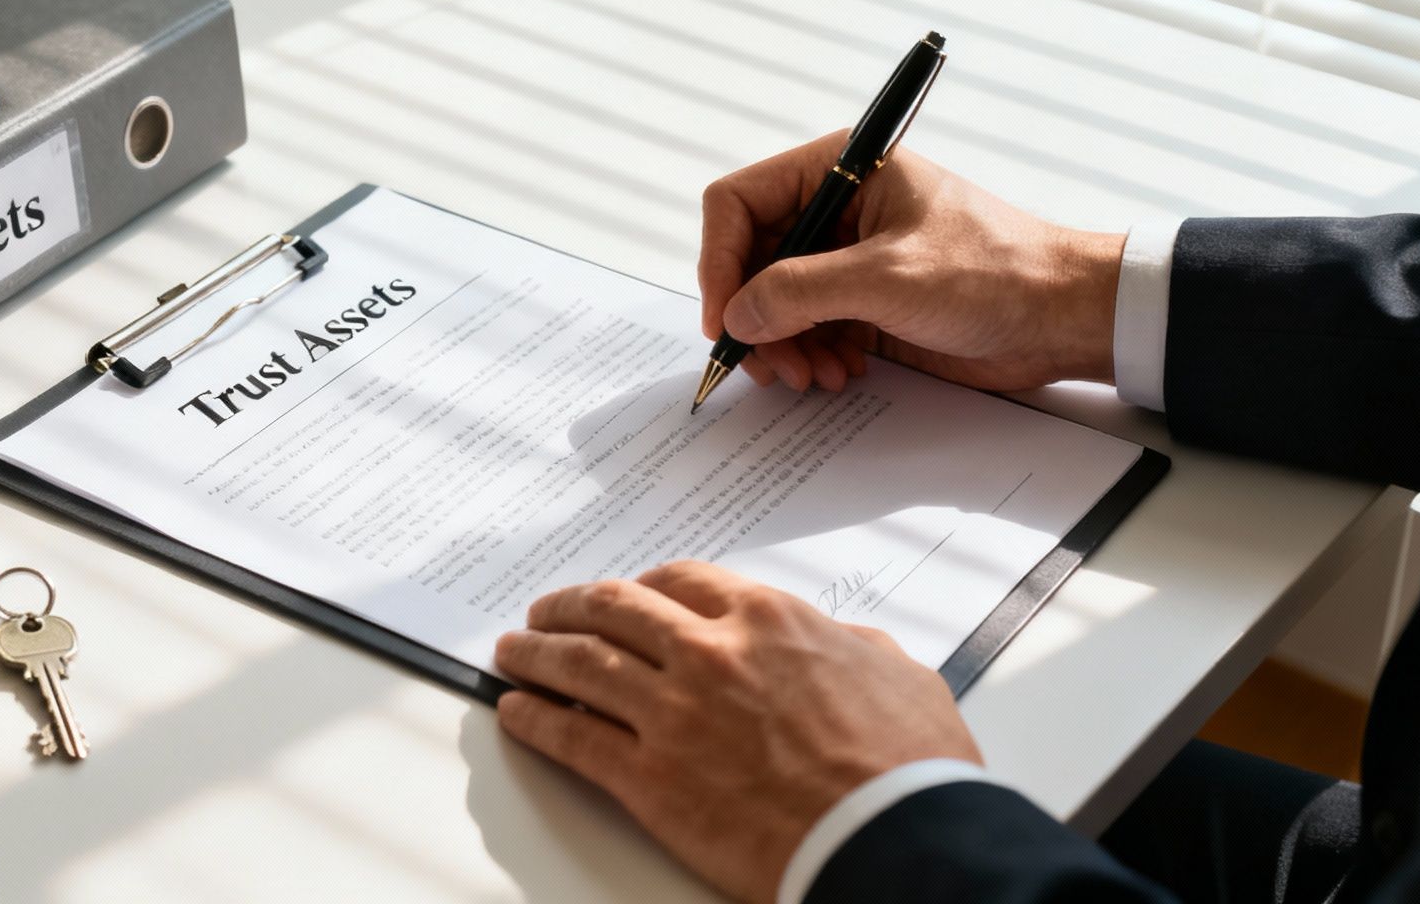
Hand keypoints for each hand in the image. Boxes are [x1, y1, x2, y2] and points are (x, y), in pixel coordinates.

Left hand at [494, 561, 979, 903]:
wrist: (890, 840)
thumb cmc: (907, 768)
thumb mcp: (896, 674)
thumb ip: (851, 645)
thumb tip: (839, 640)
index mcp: (767, 620)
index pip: (681, 580)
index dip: (641, 586)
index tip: (624, 595)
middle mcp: (709, 653)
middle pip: (614, 611)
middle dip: (569, 607)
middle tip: (544, 613)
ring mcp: (672, 714)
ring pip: (579, 666)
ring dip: (535, 655)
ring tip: (512, 653)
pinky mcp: (649, 780)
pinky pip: (572, 739)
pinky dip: (535, 721)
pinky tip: (516, 714)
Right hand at [698, 133, 1124, 391]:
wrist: (1064, 318)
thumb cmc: (998, 272)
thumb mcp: (889, 277)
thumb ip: (801, 292)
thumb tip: (737, 314)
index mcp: (841, 170)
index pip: (740, 202)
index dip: (720, 260)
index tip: (724, 317)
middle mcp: (837, 210)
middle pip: (750, 260)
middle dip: (754, 317)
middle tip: (770, 363)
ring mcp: (849, 259)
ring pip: (774, 303)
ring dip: (783, 346)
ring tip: (814, 376)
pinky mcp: (865, 303)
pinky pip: (808, 330)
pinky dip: (811, 357)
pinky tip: (839, 375)